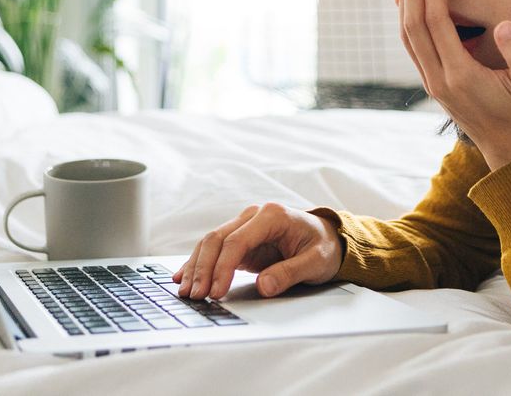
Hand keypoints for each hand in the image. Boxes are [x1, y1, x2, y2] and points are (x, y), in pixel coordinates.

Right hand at [173, 203, 342, 298]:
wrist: (328, 238)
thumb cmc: (323, 247)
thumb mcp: (317, 262)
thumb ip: (291, 272)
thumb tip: (265, 286)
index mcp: (272, 215)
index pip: (238, 241)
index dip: (223, 267)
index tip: (216, 292)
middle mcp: (254, 216)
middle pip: (217, 239)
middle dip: (203, 269)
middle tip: (196, 296)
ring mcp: (245, 226)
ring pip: (210, 243)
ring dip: (196, 267)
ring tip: (186, 292)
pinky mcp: (240, 239)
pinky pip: (214, 250)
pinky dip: (198, 263)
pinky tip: (183, 276)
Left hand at [397, 0, 510, 169]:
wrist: (507, 147)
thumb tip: (507, 24)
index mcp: (460, 75)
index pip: (437, 24)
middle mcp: (439, 78)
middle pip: (414, 27)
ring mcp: (432, 81)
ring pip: (408, 37)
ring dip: (405, 3)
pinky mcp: (432, 82)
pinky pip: (413, 47)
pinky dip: (408, 21)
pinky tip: (408, 3)